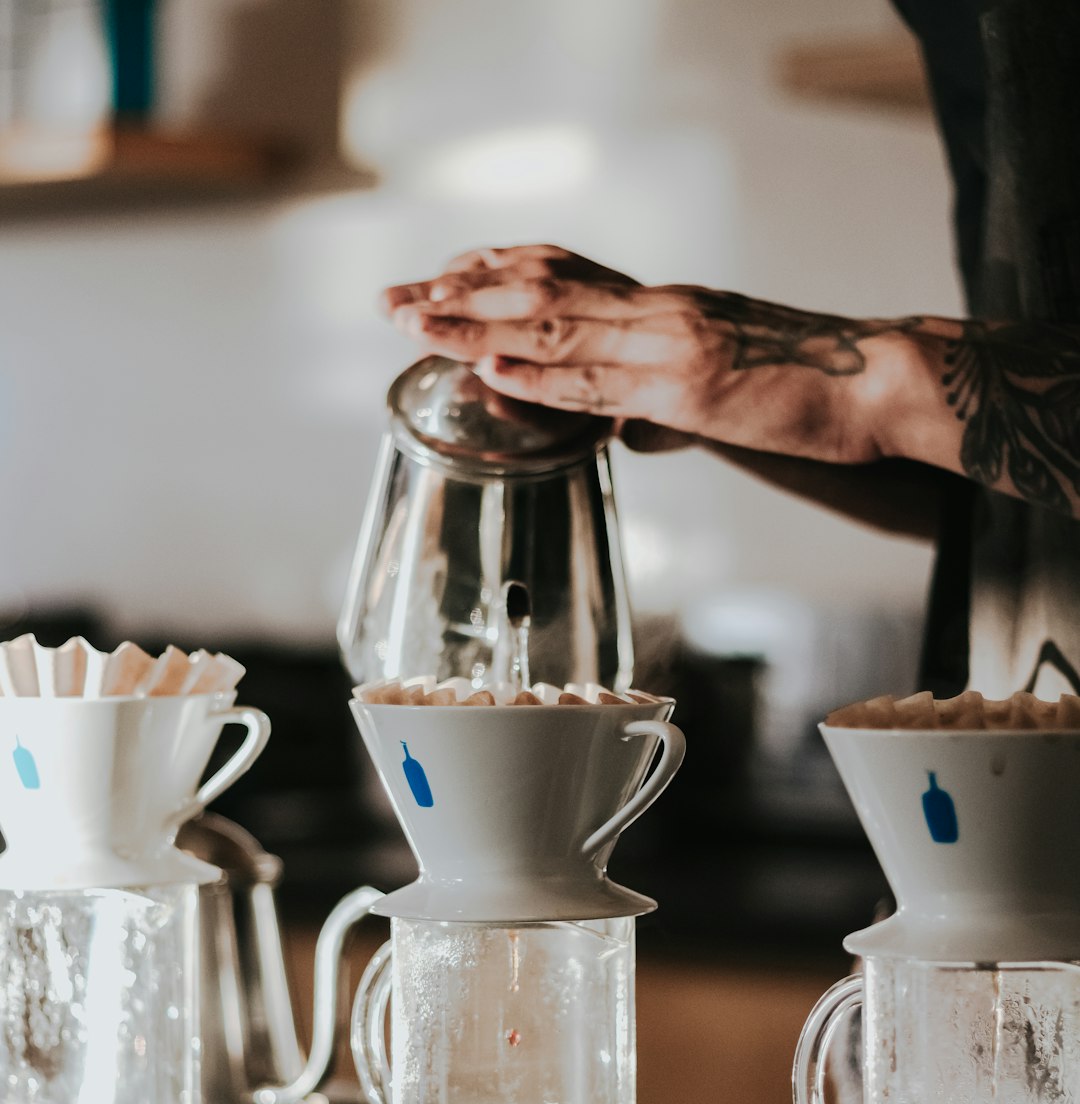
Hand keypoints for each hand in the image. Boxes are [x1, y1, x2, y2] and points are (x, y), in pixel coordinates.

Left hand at [382, 243, 910, 464]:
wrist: (877, 382)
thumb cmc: (809, 387)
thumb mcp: (724, 388)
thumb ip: (668, 405)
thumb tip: (628, 431)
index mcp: (663, 305)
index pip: (559, 274)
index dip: (489, 275)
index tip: (435, 282)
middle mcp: (658, 309)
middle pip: (538, 289)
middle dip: (457, 295)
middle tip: (391, 302)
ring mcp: (672, 343)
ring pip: (556, 326)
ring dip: (478, 326)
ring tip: (415, 325)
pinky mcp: (692, 385)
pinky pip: (604, 380)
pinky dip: (543, 377)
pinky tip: (494, 373)